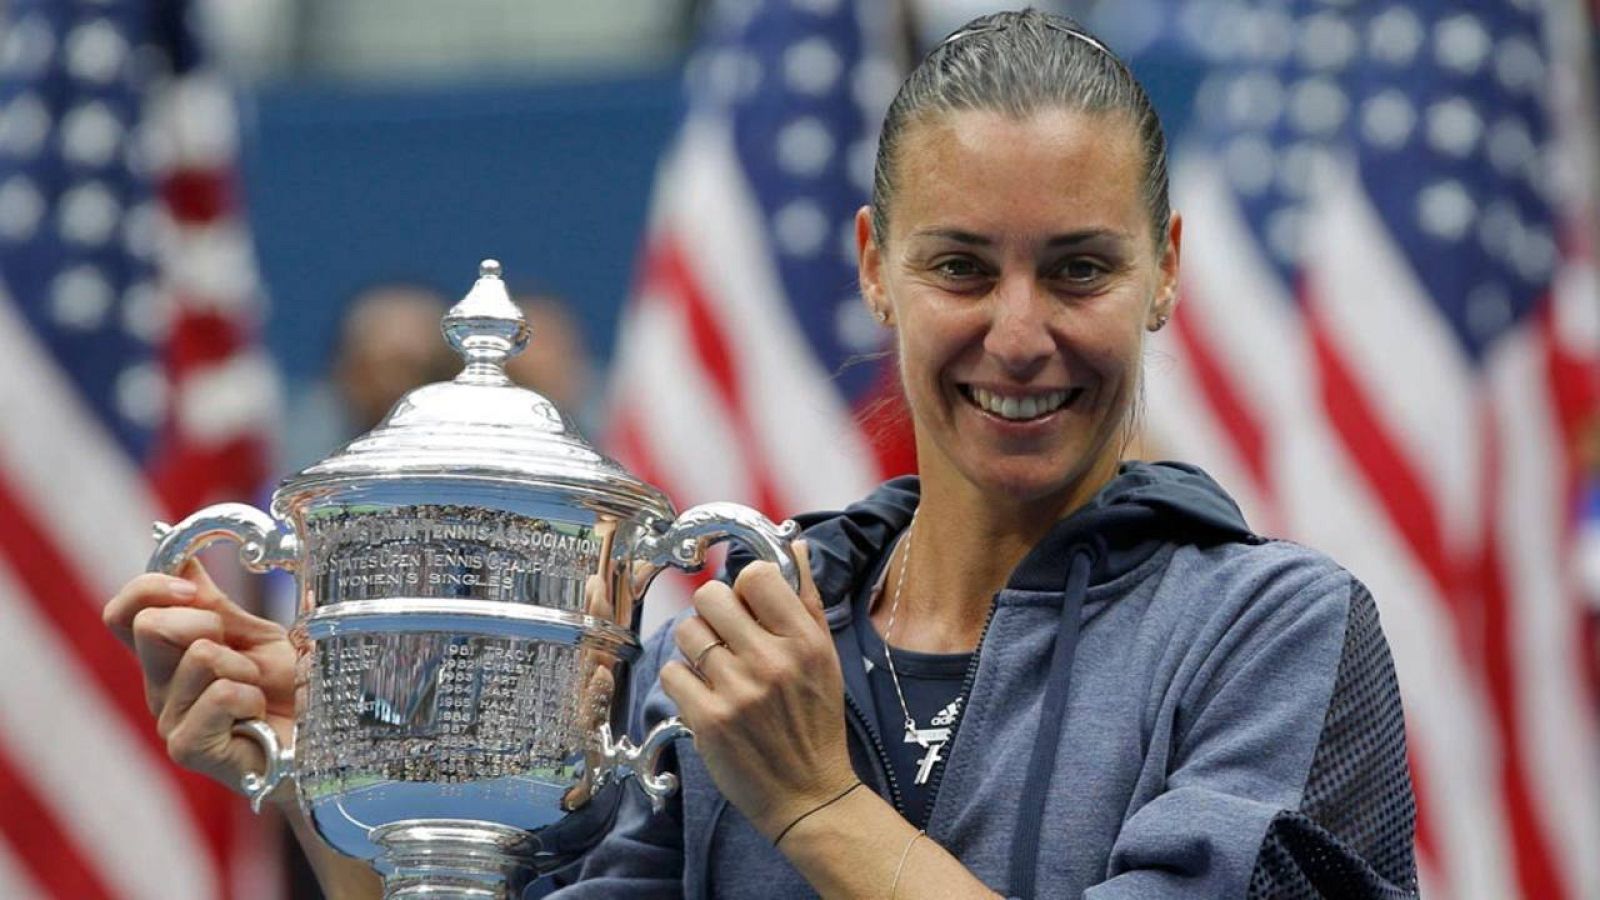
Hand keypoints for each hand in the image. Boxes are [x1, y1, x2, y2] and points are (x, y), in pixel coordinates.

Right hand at [103, 560, 295, 798]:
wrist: (323, 738)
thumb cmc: (290, 690)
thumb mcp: (254, 635)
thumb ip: (213, 603)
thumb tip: (179, 554)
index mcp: (168, 656)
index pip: (123, 613)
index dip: (150, 587)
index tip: (192, 586)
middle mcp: (159, 687)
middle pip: (150, 626)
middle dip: (207, 622)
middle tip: (241, 652)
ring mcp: (170, 719)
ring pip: (198, 656)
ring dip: (245, 666)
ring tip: (259, 692)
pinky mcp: (188, 748)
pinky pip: (221, 694)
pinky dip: (251, 697)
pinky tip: (257, 717)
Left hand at [659, 542, 856, 838]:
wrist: (809, 794)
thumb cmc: (815, 722)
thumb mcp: (825, 657)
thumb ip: (806, 598)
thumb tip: (793, 543)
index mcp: (804, 640)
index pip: (756, 574)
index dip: (745, 588)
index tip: (748, 608)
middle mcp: (772, 660)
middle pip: (710, 596)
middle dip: (713, 614)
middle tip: (725, 638)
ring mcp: (738, 691)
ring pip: (687, 632)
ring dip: (695, 648)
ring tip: (716, 669)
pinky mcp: (709, 720)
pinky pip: (672, 673)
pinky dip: (682, 683)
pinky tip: (705, 696)